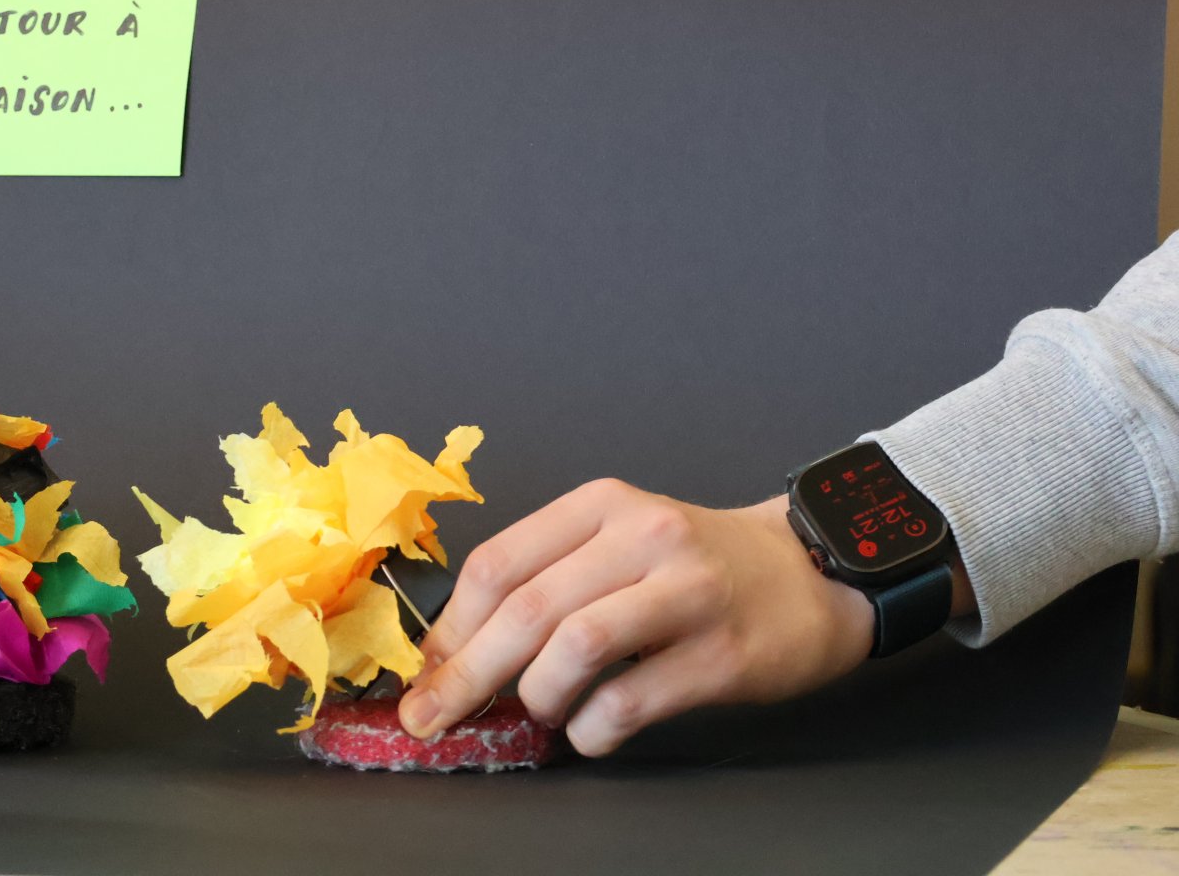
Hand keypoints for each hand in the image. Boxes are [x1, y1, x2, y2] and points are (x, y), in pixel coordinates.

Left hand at [402, 481, 875, 755]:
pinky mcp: (722, 653)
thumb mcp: (619, 542)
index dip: (452, 626)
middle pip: (526, 610)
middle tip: (434, 715)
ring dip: (538, 696)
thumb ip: (547, 578)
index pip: (499, 563)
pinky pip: (629, 700)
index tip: (428, 671)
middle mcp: (642, 537)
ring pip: (572, 647)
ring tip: (544, 710)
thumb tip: (458, 650)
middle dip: (467, 673)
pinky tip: (591, 730)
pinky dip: (592, 728)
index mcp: (602, 506)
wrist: (809, 573)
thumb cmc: (696, 567)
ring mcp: (686, 592)